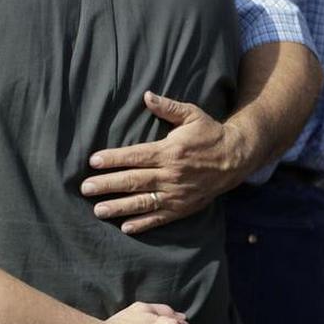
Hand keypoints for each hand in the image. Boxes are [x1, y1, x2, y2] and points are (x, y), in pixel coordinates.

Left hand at [81, 91, 249, 233]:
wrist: (237, 158)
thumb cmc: (209, 134)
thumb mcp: (192, 115)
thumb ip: (168, 107)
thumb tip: (146, 96)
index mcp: (170, 151)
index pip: (136, 156)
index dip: (113, 159)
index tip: (93, 161)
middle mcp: (172, 174)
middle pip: (134, 180)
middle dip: (107, 184)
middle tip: (85, 188)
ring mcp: (177, 193)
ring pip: (143, 202)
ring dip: (119, 207)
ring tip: (98, 210)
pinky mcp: (183, 207)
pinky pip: (160, 218)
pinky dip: (143, 224)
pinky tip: (125, 227)